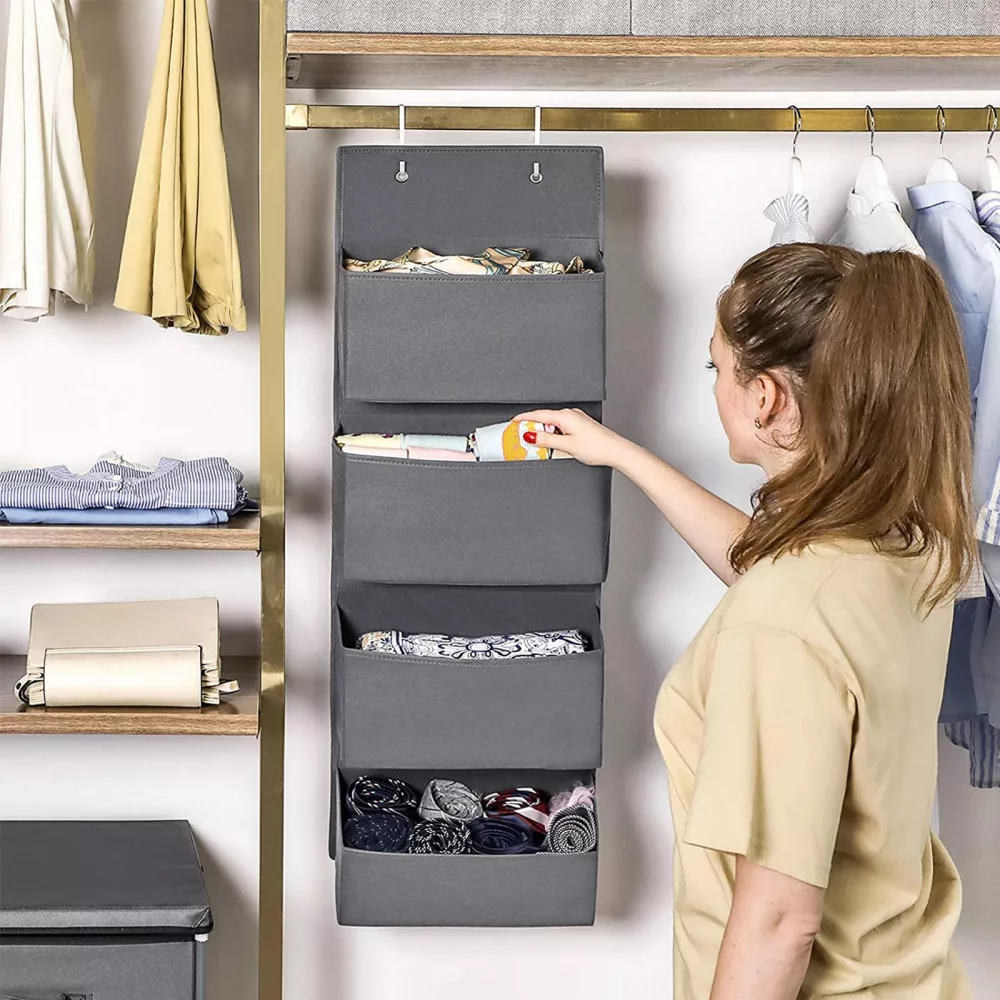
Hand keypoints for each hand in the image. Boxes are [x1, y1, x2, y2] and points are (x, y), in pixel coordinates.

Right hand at [513, 408, 627, 467]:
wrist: (615, 450)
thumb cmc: (596, 447)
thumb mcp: (566, 445)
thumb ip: (546, 440)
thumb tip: (530, 436)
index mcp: (565, 416)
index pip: (538, 415)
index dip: (523, 418)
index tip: (512, 422)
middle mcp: (570, 414)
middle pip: (544, 419)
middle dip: (532, 428)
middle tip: (522, 438)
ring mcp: (576, 419)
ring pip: (553, 424)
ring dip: (544, 433)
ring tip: (539, 445)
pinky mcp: (580, 426)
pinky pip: (561, 427)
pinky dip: (553, 434)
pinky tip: (553, 444)